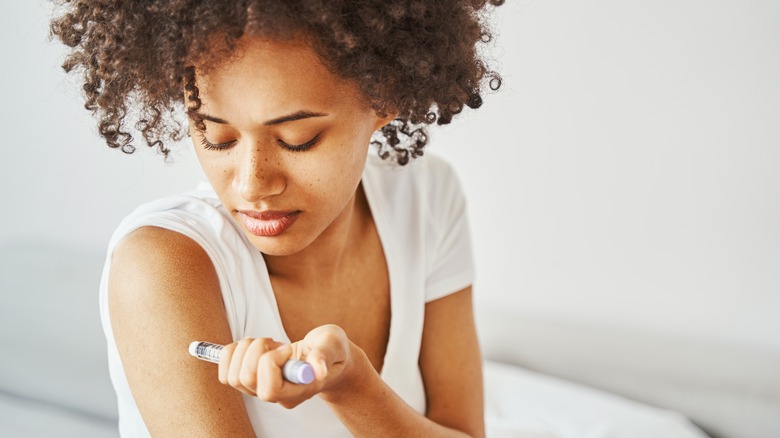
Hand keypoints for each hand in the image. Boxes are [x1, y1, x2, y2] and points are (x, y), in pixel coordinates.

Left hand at [217, 324, 353, 408]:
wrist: (326, 354)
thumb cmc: (331, 350)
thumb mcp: (334, 345)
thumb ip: (325, 355)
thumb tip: (319, 369)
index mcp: (298, 391)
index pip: (270, 390)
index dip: (271, 364)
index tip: (287, 348)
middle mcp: (276, 395)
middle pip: (246, 380)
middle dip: (256, 350)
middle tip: (275, 342)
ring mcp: (261, 388)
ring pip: (233, 376)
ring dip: (245, 349)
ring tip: (266, 343)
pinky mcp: (251, 378)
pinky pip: (226, 371)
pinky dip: (233, 352)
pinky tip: (253, 345)